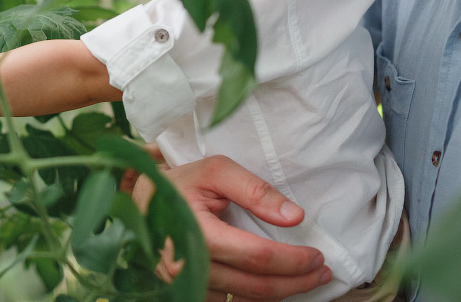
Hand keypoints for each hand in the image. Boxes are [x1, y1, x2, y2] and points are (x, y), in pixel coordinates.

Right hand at [142, 154, 332, 301]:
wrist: (138, 200)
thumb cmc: (179, 183)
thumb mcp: (216, 171)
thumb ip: (255, 190)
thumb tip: (295, 217)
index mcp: (199, 234)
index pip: (258, 257)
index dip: (293, 261)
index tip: (317, 256)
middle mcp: (190, 266)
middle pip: (255, 286)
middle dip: (296, 283)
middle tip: (322, 273)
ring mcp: (184, 283)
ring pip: (243, 300)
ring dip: (279, 294)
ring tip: (304, 281)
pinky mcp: (184, 290)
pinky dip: (254, 298)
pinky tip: (271, 286)